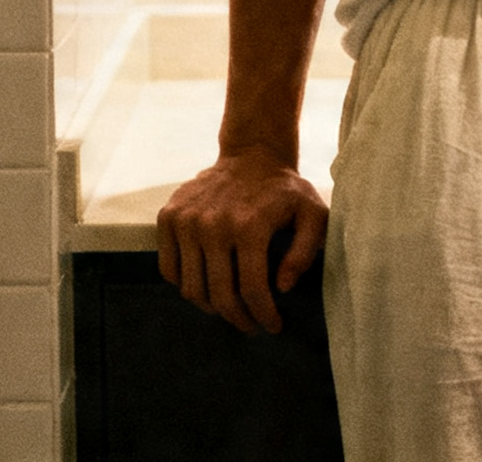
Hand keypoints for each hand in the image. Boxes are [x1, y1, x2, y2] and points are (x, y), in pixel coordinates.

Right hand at [157, 146, 329, 334]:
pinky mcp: (169, 216)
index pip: (251, 289)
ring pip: (191, 288)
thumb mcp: (313, 214)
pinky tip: (207, 283)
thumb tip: (283, 287)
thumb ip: (305, 252)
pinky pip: (169, 269)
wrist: (252, 155)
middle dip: (238, 320)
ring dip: (211, 307)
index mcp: (249, 225)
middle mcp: (212, 224)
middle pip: (219, 295)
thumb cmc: (285, 191)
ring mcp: (186, 220)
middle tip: (251, 326)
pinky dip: (185, 284)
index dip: (263, 315)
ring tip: (230, 307)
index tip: (273, 326)